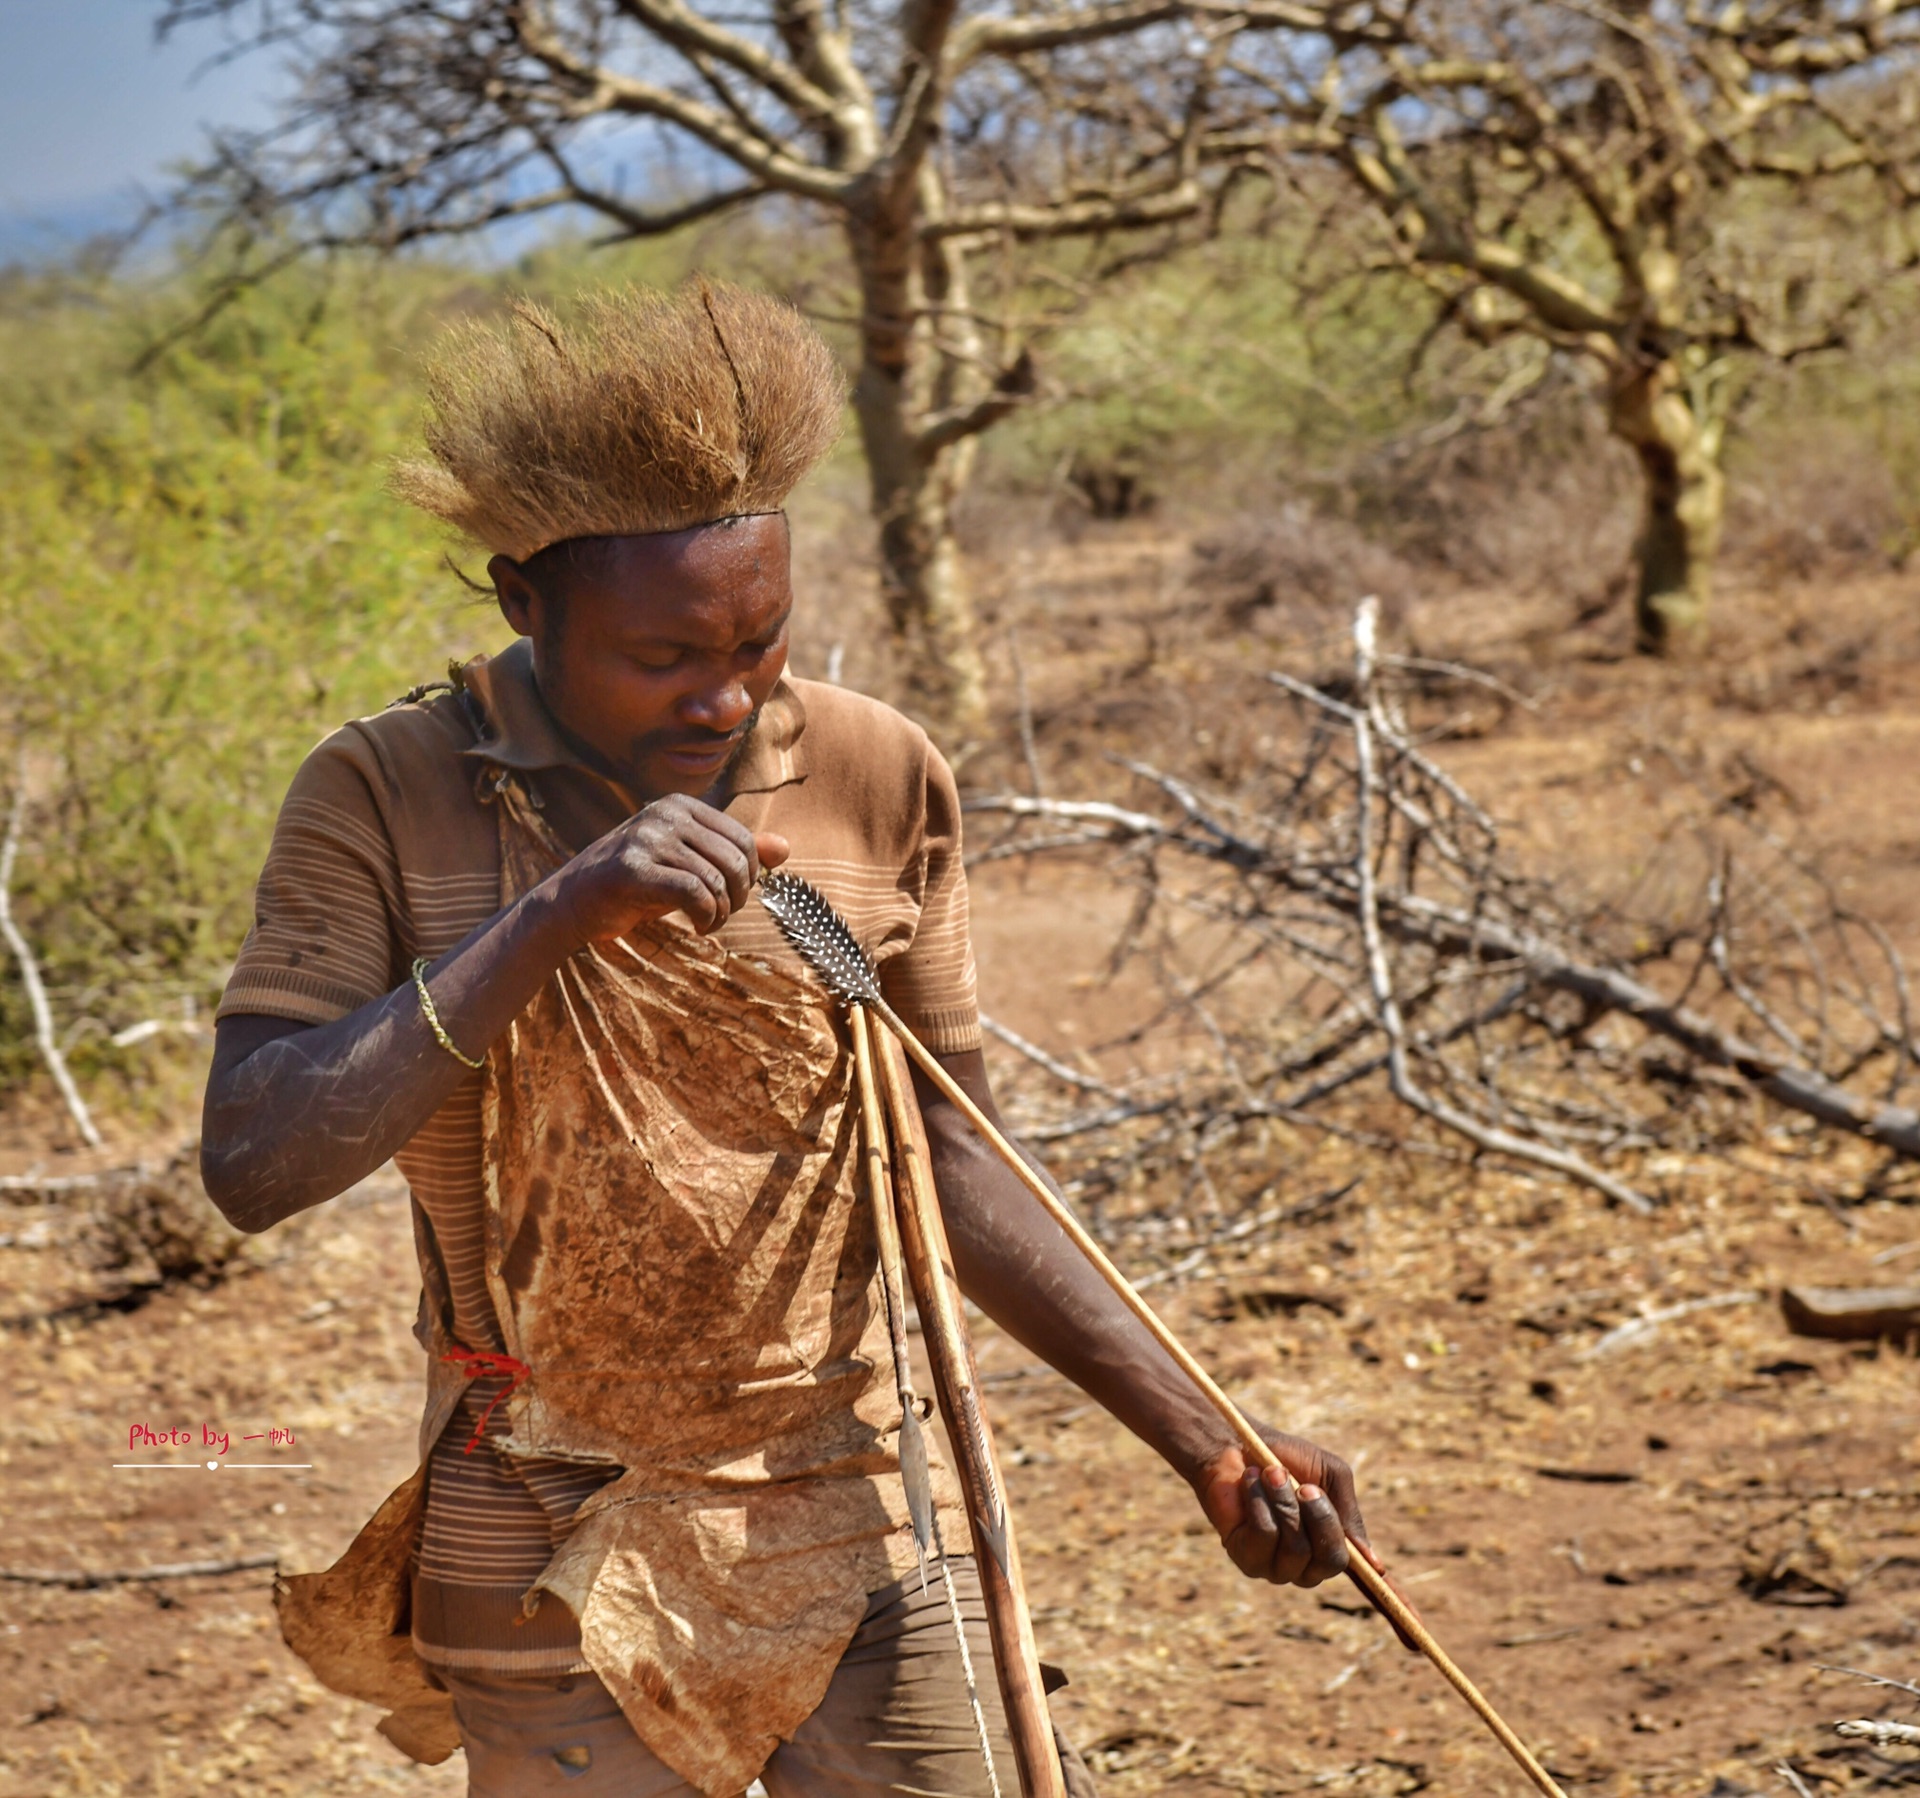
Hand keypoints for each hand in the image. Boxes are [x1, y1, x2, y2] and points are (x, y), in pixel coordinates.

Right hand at [554, 794, 789, 940]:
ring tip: (708, 923)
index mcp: (679, 805)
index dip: (749, 876)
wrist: (572, 904)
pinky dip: (706, 916)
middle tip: (721, 915)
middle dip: (738, 896)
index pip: (742, 840)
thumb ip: (733, 853)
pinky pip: (694, 893)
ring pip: (716, 879)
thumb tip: (785, 848)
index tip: (732, 898)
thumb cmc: (635, 885)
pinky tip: (698, 926)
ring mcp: (646, 838)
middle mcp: (664, 814)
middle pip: (734, 860)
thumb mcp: (688, 864)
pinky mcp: (632, 869)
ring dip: (721, 912)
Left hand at [1196, 1428, 1422, 1648]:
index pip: (1372, 1589)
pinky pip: (1265, 1538)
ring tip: (1269, 1473)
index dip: (1397, 1614)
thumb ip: (1350, 1513)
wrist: (1235, 1442)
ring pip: (1297, 1549)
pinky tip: (1250, 1486)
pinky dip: (1260, 1503)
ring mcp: (1277, 1567)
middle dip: (1322, 1518)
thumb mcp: (1329, 1476)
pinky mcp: (1246, 1560)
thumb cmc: (1285, 1457)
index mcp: (1334, 1546)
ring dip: (1284, 1502)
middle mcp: (1308, 1565)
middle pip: (1333, 1561)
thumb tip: (1375, 1565)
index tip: (1419, 1642)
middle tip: (1306, 1487)